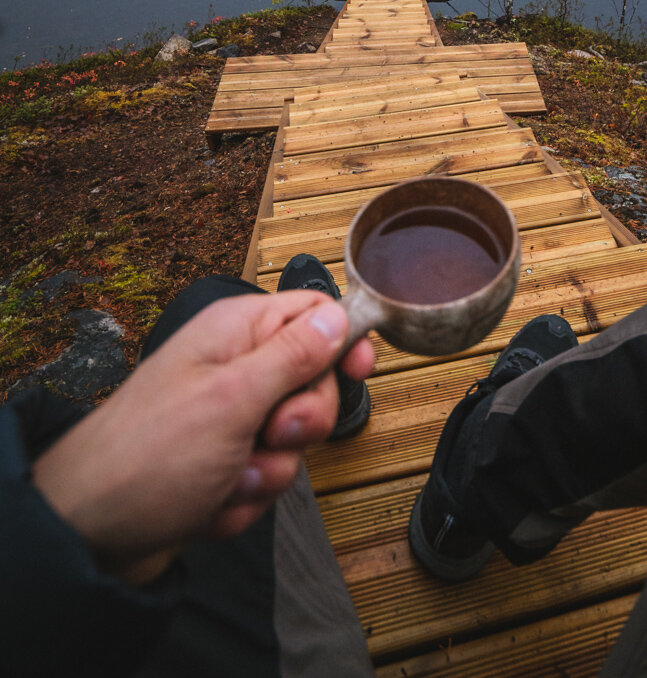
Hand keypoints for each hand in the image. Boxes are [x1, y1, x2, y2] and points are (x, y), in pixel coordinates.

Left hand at [32, 290, 374, 583]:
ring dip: (267, 470)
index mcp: (236, 332)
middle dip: (300, 423)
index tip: (357, 371)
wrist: (89, 532)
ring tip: (226, 477)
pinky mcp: (221, 463)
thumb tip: (339, 317)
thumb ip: (293, 356)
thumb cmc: (148, 456)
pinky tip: (209, 502)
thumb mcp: (233, 398)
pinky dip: (243, 498)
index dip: (343, 340)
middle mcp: (233, 367)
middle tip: (269, 433)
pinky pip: (265, 477)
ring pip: (292, 441)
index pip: (314, 312)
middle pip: (312, 382)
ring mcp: (227, 419)